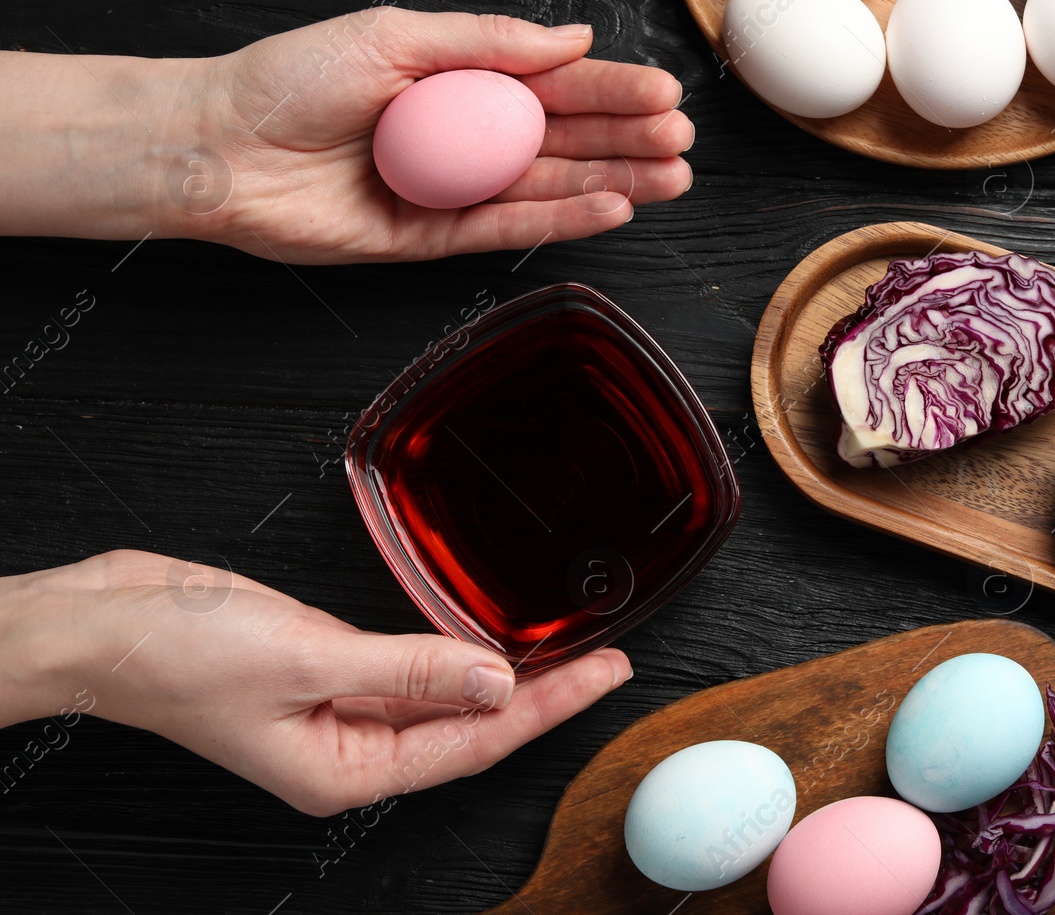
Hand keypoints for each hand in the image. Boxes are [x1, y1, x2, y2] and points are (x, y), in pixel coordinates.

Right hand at [0, 550, 630, 815]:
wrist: (106, 623)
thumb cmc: (180, 654)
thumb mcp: (310, 659)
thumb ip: (411, 668)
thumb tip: (495, 678)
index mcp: (345, 770)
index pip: (472, 744)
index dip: (547, 708)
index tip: (605, 675)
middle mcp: (349, 749)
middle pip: (468, 727)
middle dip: (541, 695)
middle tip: (609, 661)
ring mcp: (339, 710)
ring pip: (443, 698)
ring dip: (502, 674)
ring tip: (570, 652)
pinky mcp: (327, 667)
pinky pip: (409, 668)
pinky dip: (453, 652)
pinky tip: (489, 639)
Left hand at [192, 8, 693, 262]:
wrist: (220, 148)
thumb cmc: (290, 80)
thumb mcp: (395, 37)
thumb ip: (488, 41)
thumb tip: (572, 38)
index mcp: (459, 80)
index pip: (553, 86)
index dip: (612, 90)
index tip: (665, 94)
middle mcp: (465, 136)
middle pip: (565, 138)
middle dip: (628, 139)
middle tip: (680, 141)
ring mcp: (454, 188)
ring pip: (551, 186)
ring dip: (615, 182)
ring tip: (671, 179)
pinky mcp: (434, 237)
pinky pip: (510, 229)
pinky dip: (563, 219)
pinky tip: (612, 207)